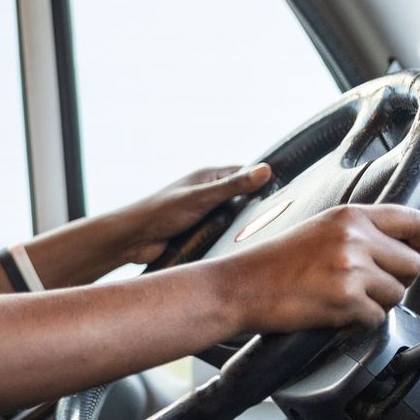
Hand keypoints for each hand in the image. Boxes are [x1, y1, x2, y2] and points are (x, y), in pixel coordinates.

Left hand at [106, 164, 273, 265]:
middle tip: (282, 219)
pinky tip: (245, 249)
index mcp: (208, 177)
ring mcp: (204, 214)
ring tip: (268, 236)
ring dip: (242, 227)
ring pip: (233, 219)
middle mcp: (207, 193)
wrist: (133, 240)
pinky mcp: (199, 233)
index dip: (262, 181)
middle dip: (256, 208)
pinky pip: (222, 235)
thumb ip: (233, 186)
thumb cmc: (162, 212)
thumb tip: (266, 170)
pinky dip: (231, 240)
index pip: (244, 174)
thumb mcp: (202, 197)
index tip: (287, 191)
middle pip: (242, 198)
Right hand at [216, 204, 419, 332]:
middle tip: (371, 288)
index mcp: (350, 216)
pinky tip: (333, 315)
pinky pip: (376, 318)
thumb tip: (399, 247)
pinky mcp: (345, 300)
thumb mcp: (318, 229)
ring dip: (376, 304)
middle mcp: (354, 238)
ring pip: (398, 294)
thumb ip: (358, 232)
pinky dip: (358, 323)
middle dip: (397, 280)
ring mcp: (351, 269)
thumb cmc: (272, 263)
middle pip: (412, 263)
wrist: (238, 287)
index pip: (413, 220)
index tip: (417, 254)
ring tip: (344, 301)